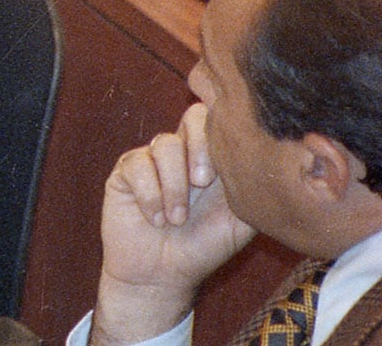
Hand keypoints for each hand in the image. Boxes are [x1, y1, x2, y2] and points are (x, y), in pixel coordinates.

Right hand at [88, 104, 255, 345]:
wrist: (162, 275)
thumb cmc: (204, 247)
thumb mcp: (240, 221)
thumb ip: (251, 189)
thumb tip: (265, 161)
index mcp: (211, 158)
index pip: (221, 118)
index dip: (224, 130)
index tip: (224, 171)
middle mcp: (183, 152)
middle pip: (194, 116)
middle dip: (201, 150)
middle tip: (202, 184)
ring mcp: (151, 159)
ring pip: (166, 145)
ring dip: (175, 187)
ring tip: (176, 219)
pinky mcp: (125, 172)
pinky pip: (138, 166)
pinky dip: (150, 197)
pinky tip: (155, 219)